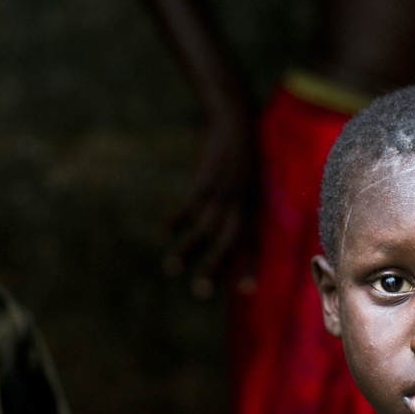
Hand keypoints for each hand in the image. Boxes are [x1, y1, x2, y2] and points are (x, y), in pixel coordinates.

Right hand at [164, 109, 257, 298]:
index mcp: (253, 206)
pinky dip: (175, 221)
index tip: (247, 291)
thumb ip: (244, 204)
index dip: (249, 266)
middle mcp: (241, 203)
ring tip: (171, 269)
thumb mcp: (250, 181)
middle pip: (228, 242)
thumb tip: (235, 225)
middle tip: (201, 292)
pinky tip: (162, 235)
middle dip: (215, 268)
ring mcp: (223, 192)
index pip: (252, 242)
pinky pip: (189, 206)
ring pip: (204, 228)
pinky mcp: (206, 179)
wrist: (236, 120)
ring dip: (188, 250)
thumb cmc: (244, 153)